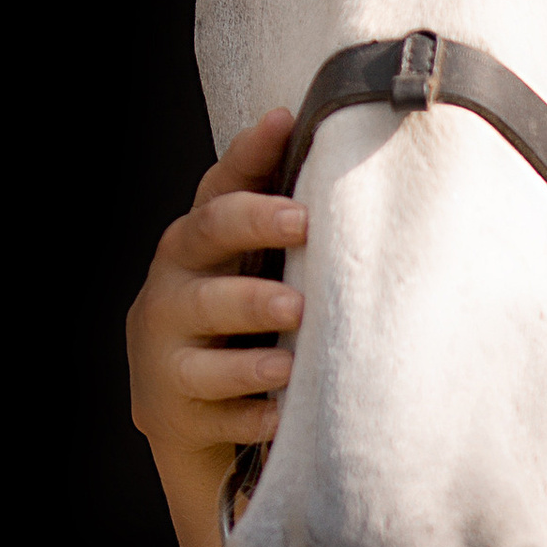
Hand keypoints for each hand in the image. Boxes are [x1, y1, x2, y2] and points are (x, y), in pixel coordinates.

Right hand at [126, 103, 304, 546]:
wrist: (196, 425)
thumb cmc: (246, 334)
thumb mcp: (260, 277)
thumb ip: (292, 234)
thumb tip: (382, 170)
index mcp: (195, 248)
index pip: (216, 190)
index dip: (247, 154)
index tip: (286, 122)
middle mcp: (170, 289)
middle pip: (200, 241)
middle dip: (250, 230)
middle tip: (303, 226)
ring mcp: (164, 354)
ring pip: (200, 343)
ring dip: (249, 348)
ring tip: (291, 353)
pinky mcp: (172, 412)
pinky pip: (216, 412)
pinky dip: (251, 413)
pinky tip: (282, 414)